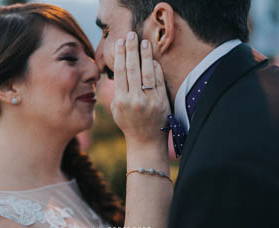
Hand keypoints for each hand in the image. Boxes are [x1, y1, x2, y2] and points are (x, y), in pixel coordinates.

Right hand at [109, 31, 169, 146]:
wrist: (146, 141)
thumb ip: (117, 91)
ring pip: (147, 73)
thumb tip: (120, 70)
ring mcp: (150, 101)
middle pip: (133, 69)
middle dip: (131, 50)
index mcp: (121, 101)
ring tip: (144, 42)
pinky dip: (156, 68)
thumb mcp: (116, 109)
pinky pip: (159, 81)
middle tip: (131, 35)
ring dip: (145, 55)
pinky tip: (153, 59)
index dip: (121, 56)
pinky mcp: (162, 102)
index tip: (121, 43)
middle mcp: (135, 100)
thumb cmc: (128, 123)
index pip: (120, 73)